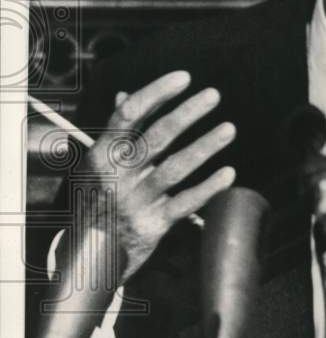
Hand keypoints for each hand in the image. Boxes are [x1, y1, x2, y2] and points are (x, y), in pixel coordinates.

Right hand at [84, 70, 235, 283]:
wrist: (84, 259)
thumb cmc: (95, 200)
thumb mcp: (96, 166)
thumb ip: (116, 133)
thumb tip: (126, 96)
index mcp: (101, 155)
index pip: (129, 115)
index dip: (157, 93)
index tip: (183, 78)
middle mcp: (118, 176)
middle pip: (157, 137)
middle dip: (187, 113)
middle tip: (213, 95)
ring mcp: (136, 201)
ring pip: (175, 168)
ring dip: (205, 146)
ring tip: (229, 129)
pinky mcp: (153, 226)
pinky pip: (186, 203)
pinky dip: (208, 188)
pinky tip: (228, 173)